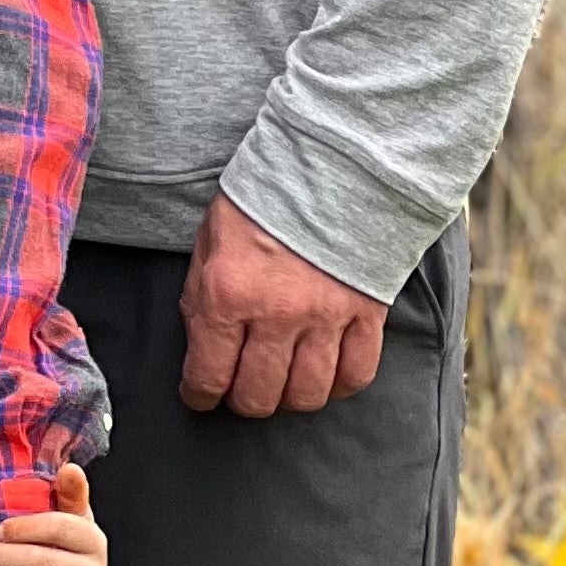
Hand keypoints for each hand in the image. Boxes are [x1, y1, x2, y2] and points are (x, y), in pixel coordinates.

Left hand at [180, 192, 387, 416]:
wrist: (329, 165)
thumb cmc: (262, 200)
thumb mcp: (210, 240)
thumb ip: (202, 294)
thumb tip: (203, 343)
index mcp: (229, 294)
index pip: (208, 374)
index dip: (199, 395)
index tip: (199, 395)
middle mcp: (276, 315)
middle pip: (258, 396)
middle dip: (242, 400)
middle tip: (240, 387)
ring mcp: (326, 318)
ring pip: (307, 395)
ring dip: (289, 398)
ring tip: (282, 382)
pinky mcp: (366, 314)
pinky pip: (356, 375)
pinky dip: (338, 386)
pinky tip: (324, 375)